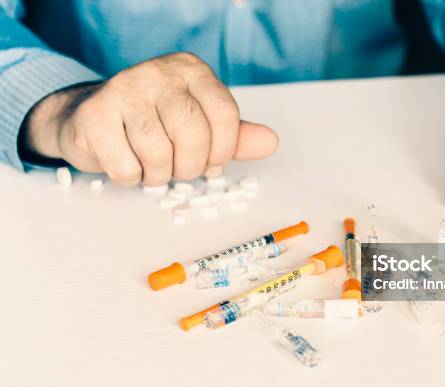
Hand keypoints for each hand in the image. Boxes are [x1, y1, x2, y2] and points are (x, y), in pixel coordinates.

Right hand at [22, 52, 277, 185]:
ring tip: (154, 167)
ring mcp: (124, 89)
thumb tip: (270, 142)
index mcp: (192, 71)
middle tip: (181, 170)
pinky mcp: (96, 114)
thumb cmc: (155, 124)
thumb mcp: (202, 125)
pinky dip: (132, 177)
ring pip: (158, 153)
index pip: (225, 114)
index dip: (223, 151)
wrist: (93, 118)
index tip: (213, 164)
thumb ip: (235, 135)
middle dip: (191, 166)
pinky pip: (126, 166)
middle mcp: (159, 72)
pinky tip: (129, 163)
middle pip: (193, 134)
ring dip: (160, 175)